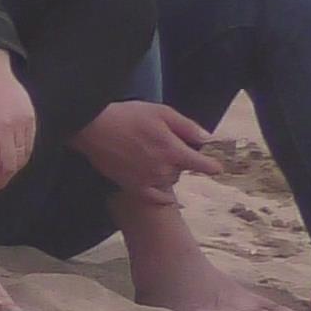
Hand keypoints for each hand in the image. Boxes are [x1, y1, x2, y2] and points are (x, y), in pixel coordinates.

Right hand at [71, 100, 219, 196]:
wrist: (93, 128)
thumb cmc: (128, 116)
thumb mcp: (162, 113)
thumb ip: (187, 127)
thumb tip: (207, 139)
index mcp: (173, 150)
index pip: (202, 164)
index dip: (212, 166)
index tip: (217, 168)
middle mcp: (162, 169)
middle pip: (182, 171)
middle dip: (180, 162)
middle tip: (167, 149)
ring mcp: (146, 180)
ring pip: (168, 182)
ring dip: (167, 174)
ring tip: (155, 161)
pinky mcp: (130, 185)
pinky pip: (152, 197)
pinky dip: (160, 196)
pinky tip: (163, 193)